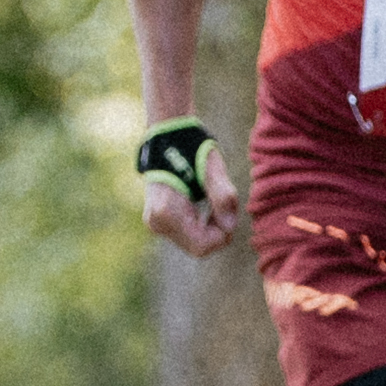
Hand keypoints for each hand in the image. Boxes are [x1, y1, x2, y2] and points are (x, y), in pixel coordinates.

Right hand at [138, 130, 243, 257]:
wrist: (168, 137)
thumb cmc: (191, 149)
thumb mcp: (212, 168)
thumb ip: (223, 196)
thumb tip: (230, 227)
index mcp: (166, 212)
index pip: (203, 245)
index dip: (222, 233)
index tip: (226, 208)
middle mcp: (156, 223)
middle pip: (198, 247)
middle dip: (216, 231)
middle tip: (220, 203)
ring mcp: (155, 224)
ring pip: (194, 244)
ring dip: (209, 228)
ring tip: (210, 200)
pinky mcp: (159, 223)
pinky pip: (188, 236)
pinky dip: (200, 226)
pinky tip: (202, 205)